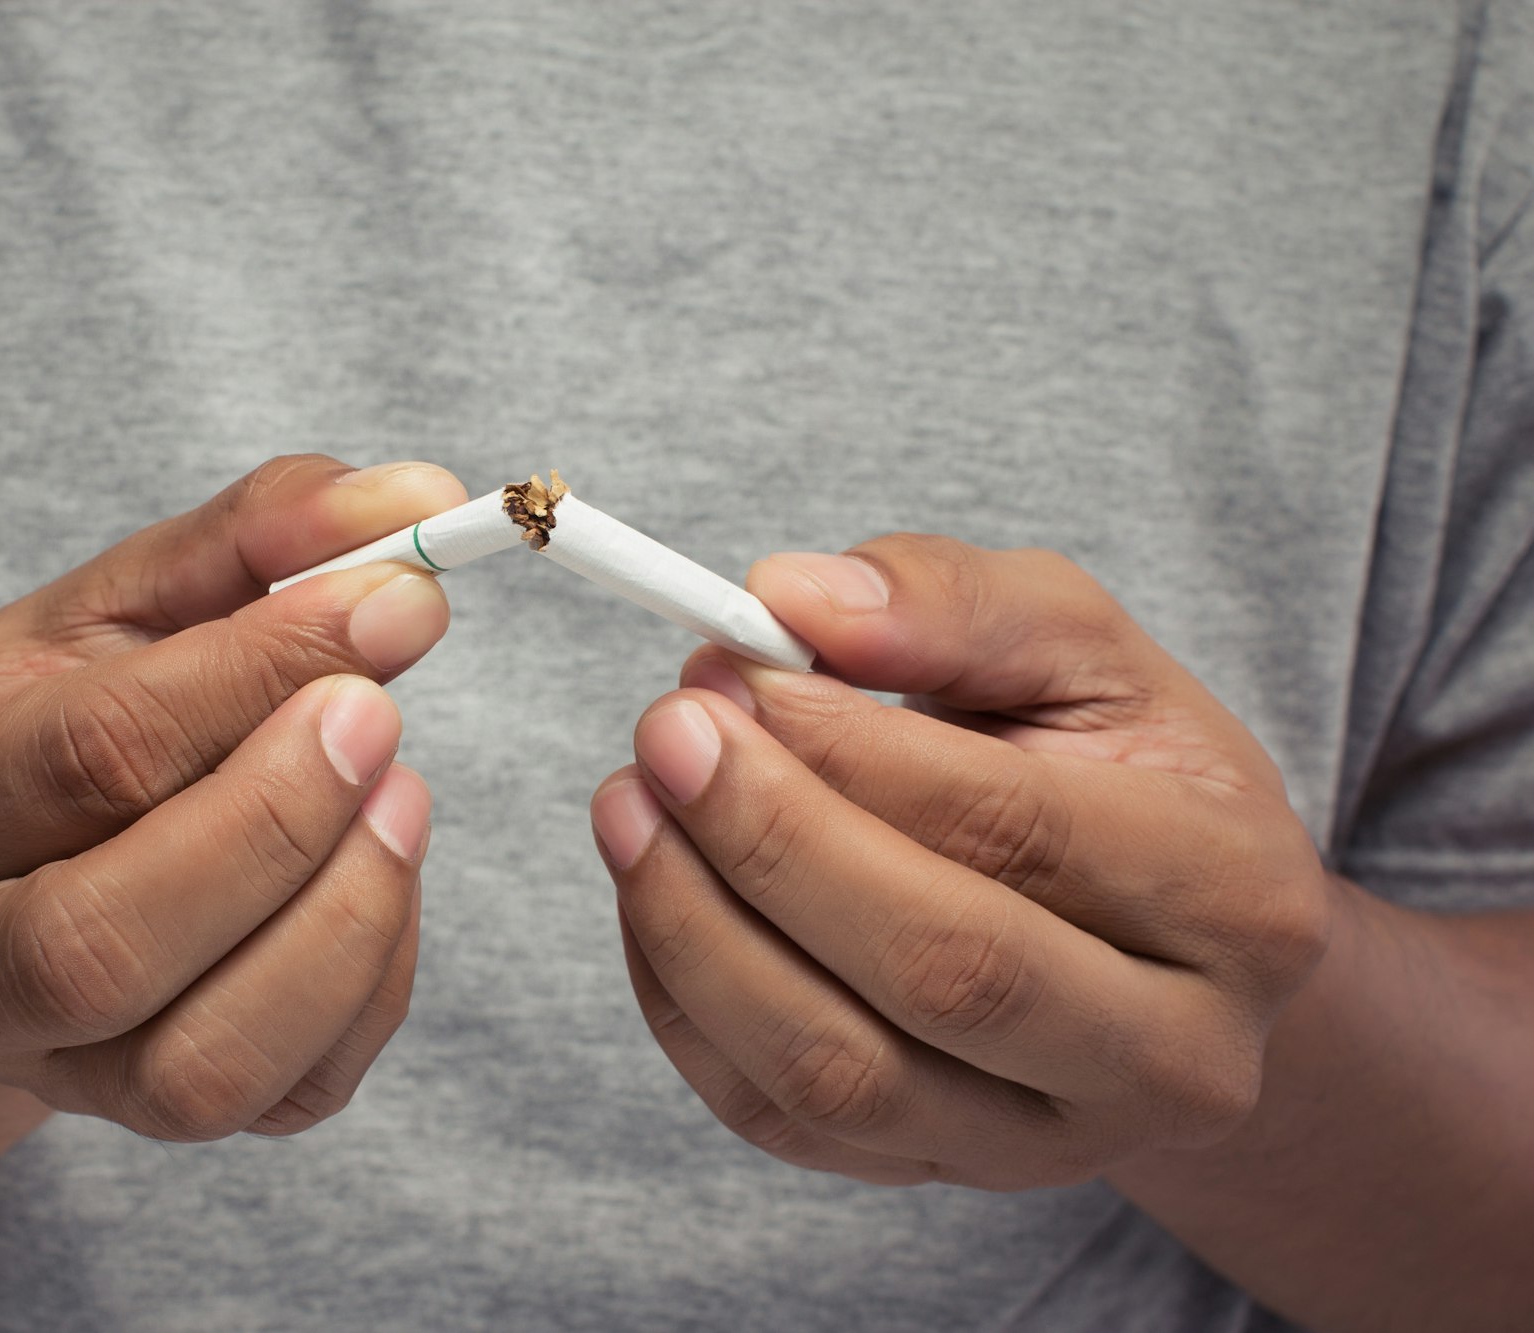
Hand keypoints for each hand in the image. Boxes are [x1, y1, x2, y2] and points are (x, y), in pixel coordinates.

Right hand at [0, 456, 461, 1140]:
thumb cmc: (49, 731)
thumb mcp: (117, 607)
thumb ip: (255, 538)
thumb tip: (417, 502)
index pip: (86, 753)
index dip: (260, 671)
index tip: (397, 597)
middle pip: (101, 940)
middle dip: (277, 820)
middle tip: (386, 711)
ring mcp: (51, 1073)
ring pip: (200, 1064)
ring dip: (340, 920)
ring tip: (400, 795)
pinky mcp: (155, 1118)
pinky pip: (289, 1092)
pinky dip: (372, 979)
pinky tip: (383, 870)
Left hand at [592, 535, 1333, 1189]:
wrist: (1155, 943)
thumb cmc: (1111, 770)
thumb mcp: (1077, 649)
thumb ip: (953, 603)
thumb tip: (793, 599)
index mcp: (1235, 900)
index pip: (1018, 828)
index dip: (853, 745)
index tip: (741, 666)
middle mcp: (1171, 1057)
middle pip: (942, 970)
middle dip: (771, 840)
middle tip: (668, 732)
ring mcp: (1050, 1144)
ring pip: (844, 1074)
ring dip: (699, 930)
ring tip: (629, 804)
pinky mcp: (936, 1175)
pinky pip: (778, 1118)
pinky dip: (683, 1002)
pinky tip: (651, 887)